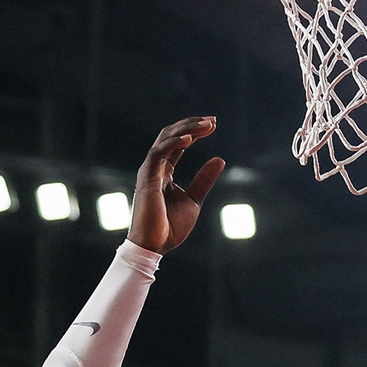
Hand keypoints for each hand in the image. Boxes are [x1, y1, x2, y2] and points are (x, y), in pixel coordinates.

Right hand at [127, 117, 225, 254]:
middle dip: (191, 125)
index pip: (178, 143)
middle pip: (171, 136)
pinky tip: (190, 139)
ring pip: (165, 139)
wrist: (155, 246)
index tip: (213, 124)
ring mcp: (150, 171)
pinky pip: (158, 153)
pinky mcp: (147, 178)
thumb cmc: (170, 227)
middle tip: (212, 120)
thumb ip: (204, 179)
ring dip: (186, 129)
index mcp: (164, 171)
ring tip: (205, 125)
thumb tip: (220, 159)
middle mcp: (155, 167)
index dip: (194, 131)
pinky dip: (173, 143)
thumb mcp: (194, 199)